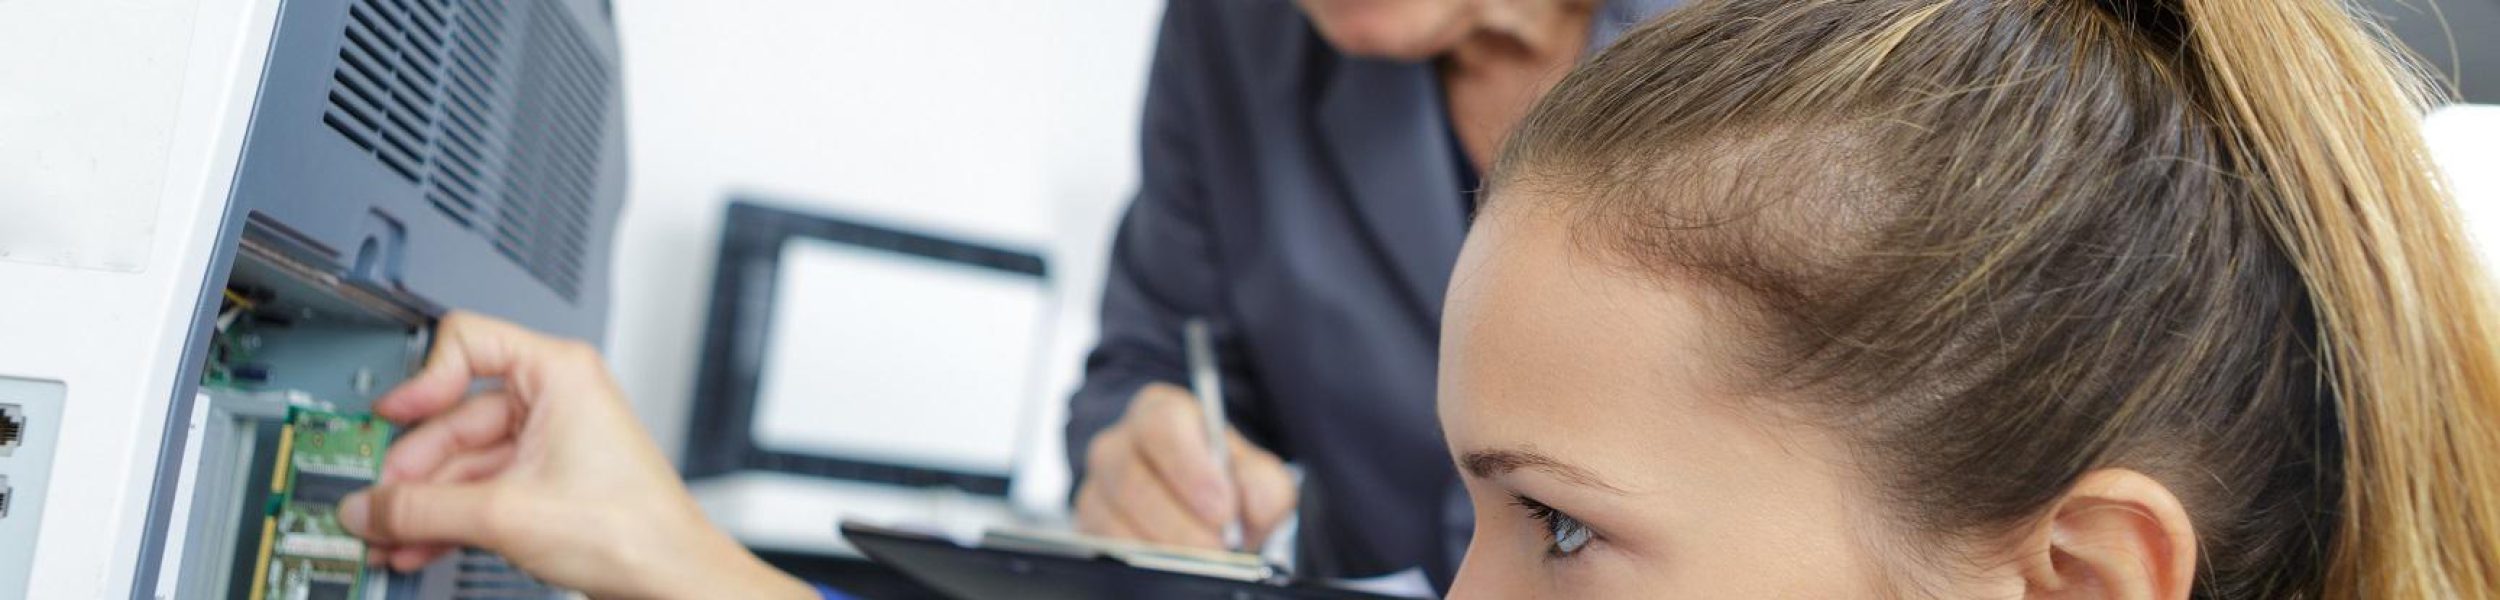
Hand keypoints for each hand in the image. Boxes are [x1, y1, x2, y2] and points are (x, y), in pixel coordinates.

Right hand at [337, 312, 812, 599]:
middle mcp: (554, 398)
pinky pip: (479, 489)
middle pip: (453, 417)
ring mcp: (549, 442)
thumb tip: (368, 506)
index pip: (466, 342)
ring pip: (462, 462)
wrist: (671, 578)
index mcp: (558, 372)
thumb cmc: (632, 529)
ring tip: (386, 535)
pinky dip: (446, 516)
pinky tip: (415, 544)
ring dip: (421, 503)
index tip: (389, 415)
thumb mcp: (504, 513)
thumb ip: (423, 508)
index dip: (421, 379)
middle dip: (411, 469)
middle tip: (374, 503)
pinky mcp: (545, 482)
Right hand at [1074, 382, 1297, 550]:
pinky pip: (1106, 543)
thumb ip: (1263, 484)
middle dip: (1179, 522)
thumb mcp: (1258, 477)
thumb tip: (1252, 503)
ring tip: (1203, 558)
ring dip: (1163, 545)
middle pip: (1131, 476)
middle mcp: (1122, 442)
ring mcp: (1100, 483)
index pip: (1163, 425)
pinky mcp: (1089, 521)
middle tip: (1217, 548)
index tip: (1223, 508)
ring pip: (1112, 515)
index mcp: (1163, 413)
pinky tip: (1173, 563)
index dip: (1192, 468)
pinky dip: (1143, 559)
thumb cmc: (1227, 485)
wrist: (1207, 513)